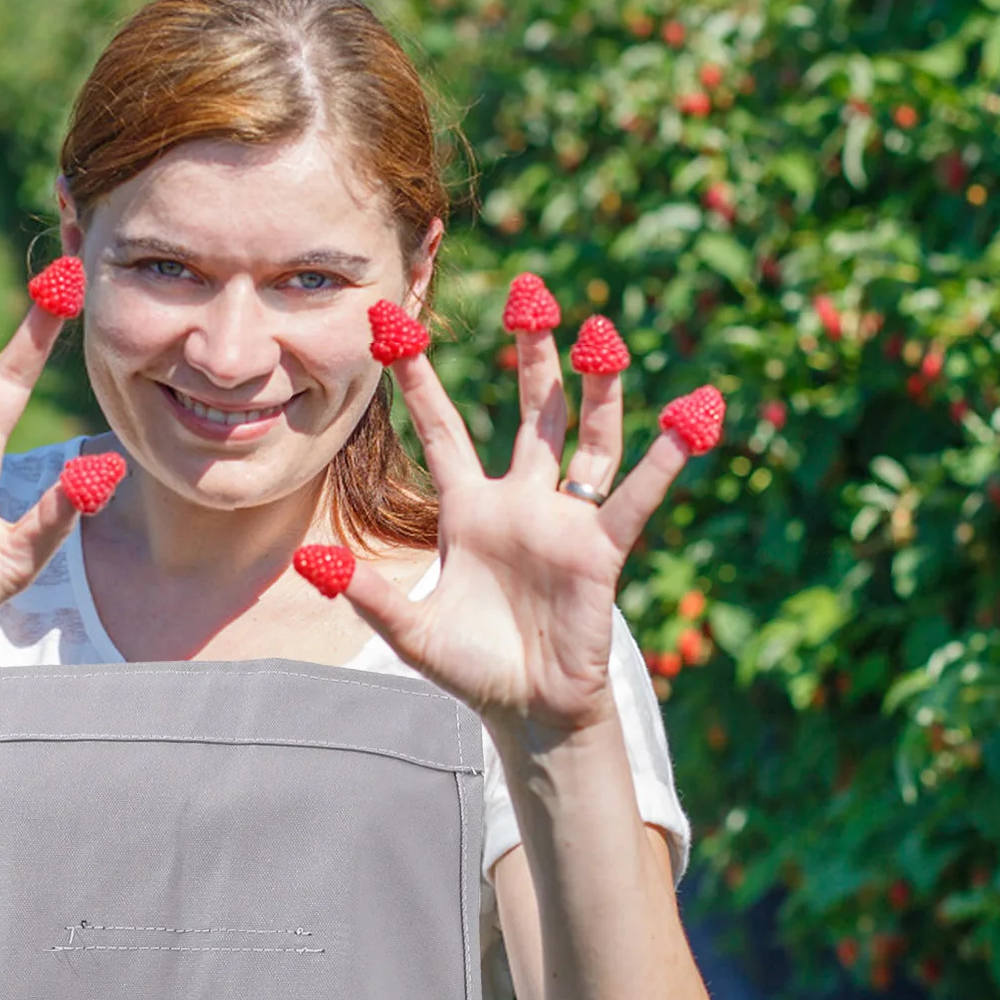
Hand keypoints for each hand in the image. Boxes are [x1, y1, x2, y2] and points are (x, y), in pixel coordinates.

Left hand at [316, 292, 720, 736]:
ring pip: (584, 436)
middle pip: (527, 410)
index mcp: (467, 508)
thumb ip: (365, 592)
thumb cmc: (469, 666)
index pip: (441, 426)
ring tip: (598, 331)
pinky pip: (635, 496)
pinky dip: (666, 457)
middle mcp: (520, 500)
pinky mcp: (603, 550)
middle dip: (529, 352)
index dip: (421, 377)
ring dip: (594, 385)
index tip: (398, 324)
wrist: (527, 710)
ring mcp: (565, 520)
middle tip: (527, 288)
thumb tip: (307, 558)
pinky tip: (691, 414)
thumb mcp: (407, 629)